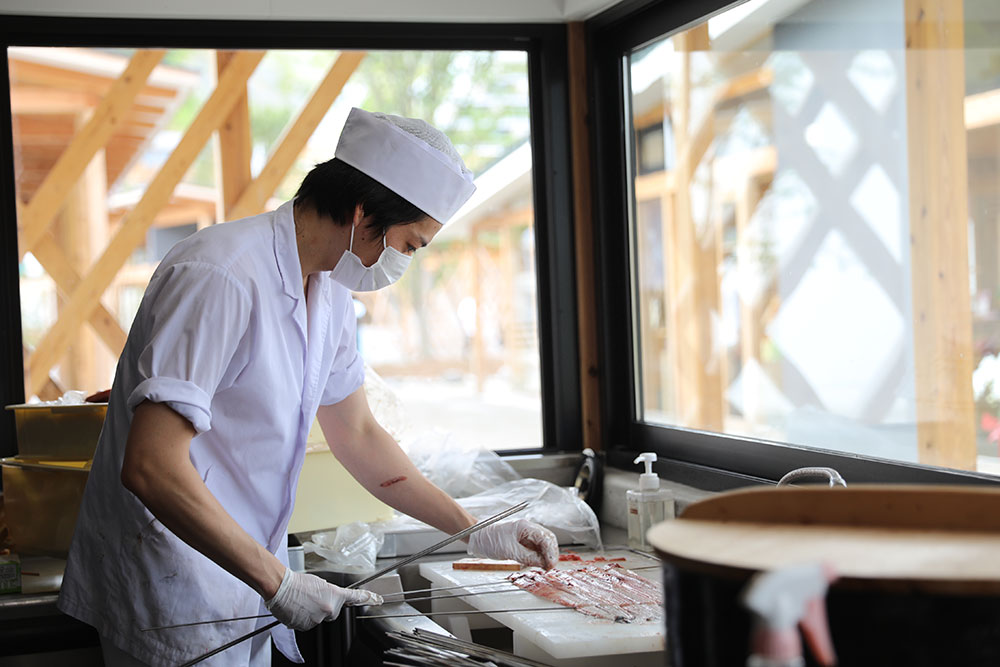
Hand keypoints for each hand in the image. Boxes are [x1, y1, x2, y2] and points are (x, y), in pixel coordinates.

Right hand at [265, 568, 382, 630]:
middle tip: (314, 599)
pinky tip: (298, 609)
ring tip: (303, 602)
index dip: (367, 598)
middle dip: (326, 607)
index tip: (377, 599)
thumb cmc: (298, 582)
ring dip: (313, 612)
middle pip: (333, 612)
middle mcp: (329, 609)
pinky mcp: (306, 626)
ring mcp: (318, 619)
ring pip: (320, 619)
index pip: (354, 597)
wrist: (282, 588)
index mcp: (334, 595)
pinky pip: (309, 624)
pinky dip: (304, 618)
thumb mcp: (320, 583)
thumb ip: (330, 592)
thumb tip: (330, 598)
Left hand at [467, 519, 558, 568]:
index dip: (551, 553)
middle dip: (550, 554)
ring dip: (544, 556)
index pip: (546, 539)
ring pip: (541, 546)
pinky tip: (534, 564)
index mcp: (526, 527)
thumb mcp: (510, 551)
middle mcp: (527, 530)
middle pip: (547, 541)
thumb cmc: (489, 540)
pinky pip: (533, 549)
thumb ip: (528, 557)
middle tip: (549, 568)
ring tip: (542, 567)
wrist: (476, 537)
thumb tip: (543, 563)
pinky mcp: (520, 542)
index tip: (550, 566)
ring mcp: (524, 536)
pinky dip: (536, 557)